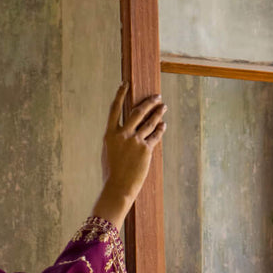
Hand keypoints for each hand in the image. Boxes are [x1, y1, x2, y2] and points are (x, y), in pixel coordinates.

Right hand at [92, 82, 166, 229]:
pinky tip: (163, 125)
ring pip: (150, 122)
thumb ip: (117, 138)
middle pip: (137, 111)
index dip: (120, 94)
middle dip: (149, 102)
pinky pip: (155, 136)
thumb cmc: (112, 173)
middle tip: (157, 97)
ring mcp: (135, 141)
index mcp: (110, 135)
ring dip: (158, 113)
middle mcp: (122, 135)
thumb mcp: (109, 152)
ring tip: (163, 107)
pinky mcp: (146, 149)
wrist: (118, 188)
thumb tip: (130, 127)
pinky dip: (160, 129)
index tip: (126, 84)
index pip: (115, 109)